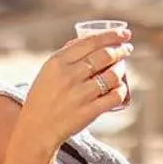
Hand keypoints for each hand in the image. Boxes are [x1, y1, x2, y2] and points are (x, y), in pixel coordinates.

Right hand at [17, 29, 132, 153]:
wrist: (36, 129)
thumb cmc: (43, 98)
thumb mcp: (47, 72)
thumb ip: (66, 56)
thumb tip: (88, 39)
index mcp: (58, 62)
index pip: (91, 42)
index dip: (112, 35)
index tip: (124, 34)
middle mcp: (69, 75)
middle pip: (105, 55)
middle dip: (121, 50)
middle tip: (126, 49)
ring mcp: (80, 94)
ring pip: (113, 74)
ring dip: (121, 69)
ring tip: (121, 68)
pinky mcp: (89, 111)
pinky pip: (115, 96)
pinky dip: (122, 90)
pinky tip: (120, 88)